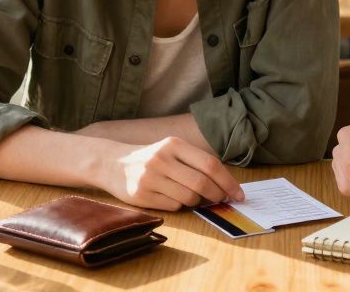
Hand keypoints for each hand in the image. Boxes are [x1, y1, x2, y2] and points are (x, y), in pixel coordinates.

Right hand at [96, 137, 243, 210]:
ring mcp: (150, 178)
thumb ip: (195, 162)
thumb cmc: (151, 158)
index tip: (238, 194)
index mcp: (173, 144)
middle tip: (222, 200)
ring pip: (189, 197)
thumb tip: (225, 185)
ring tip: (193, 196)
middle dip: (217, 195)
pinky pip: (174, 206)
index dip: (227, 181)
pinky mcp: (141, 195)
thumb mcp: (171, 150)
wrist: (112, 163)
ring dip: (198, 201)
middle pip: (202, 183)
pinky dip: (180, 205)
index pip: (209, 164)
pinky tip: (172, 197)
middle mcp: (161, 159)